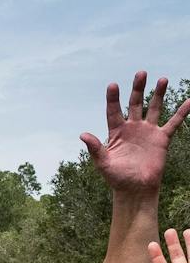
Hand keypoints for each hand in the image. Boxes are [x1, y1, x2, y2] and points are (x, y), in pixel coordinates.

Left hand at [80, 72, 189, 195]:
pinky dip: (182, 112)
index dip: (113, 99)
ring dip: (158, 94)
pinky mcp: (161, 138)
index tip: (113, 85)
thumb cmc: (117, 178)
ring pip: (153, 108)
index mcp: (116, 132)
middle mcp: (132, 128)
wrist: (136, 189)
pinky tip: (189, 100)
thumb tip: (83, 135)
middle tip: (141, 73)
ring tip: (162, 79)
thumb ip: (96, 148)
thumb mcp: (103, 163)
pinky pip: (174, 122)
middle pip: (135, 103)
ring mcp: (148, 131)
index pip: (113, 111)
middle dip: (138, 88)